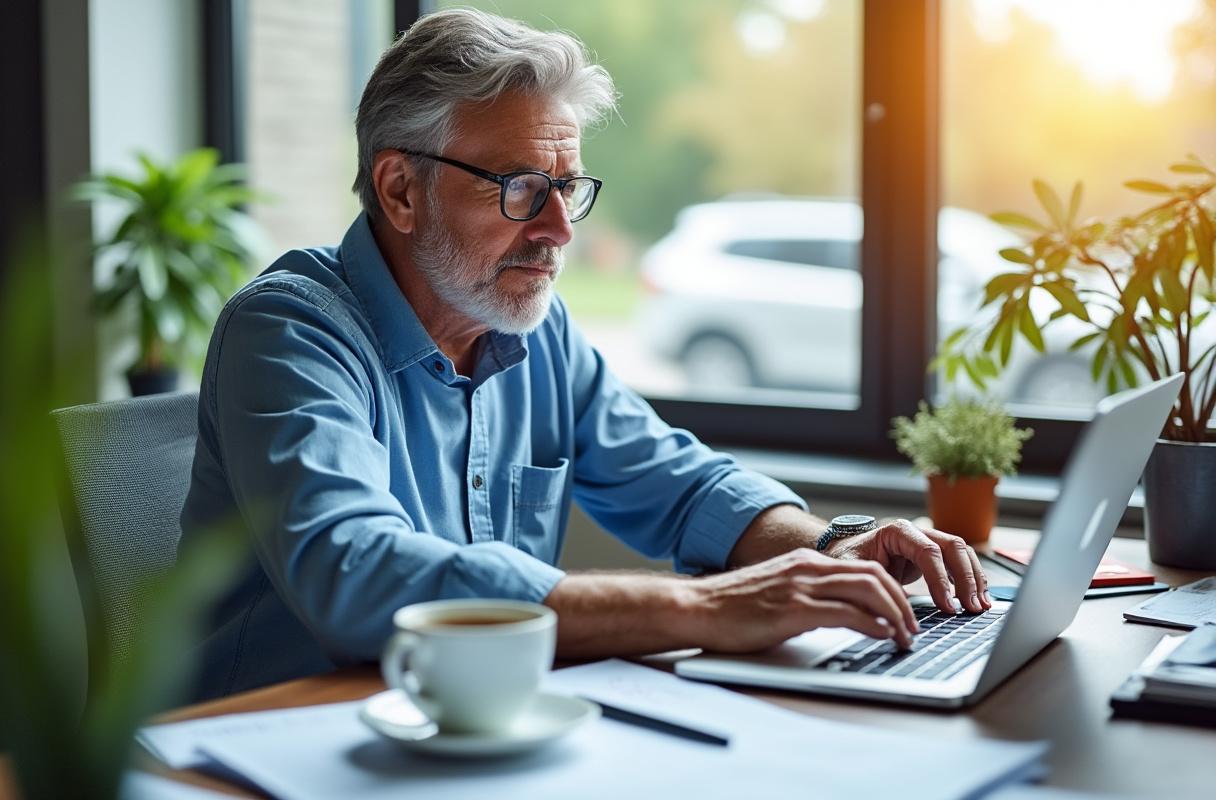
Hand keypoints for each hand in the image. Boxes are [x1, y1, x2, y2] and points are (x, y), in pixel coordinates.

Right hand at [687, 548, 918, 652]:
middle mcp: (807, 568)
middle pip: (874, 575)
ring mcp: (801, 587)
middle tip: (912, 628)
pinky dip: (872, 624)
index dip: (892, 590)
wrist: (697, 608)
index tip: (903, 614)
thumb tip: (839, 618)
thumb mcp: (777, 592)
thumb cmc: (731, 607)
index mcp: (805, 562)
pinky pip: (846, 613)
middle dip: (902, 602)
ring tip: (903, 637)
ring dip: (894, 615)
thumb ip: (808, 597)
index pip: (864, 568)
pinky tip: (882, 636)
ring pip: (868, 590)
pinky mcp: (793, 610)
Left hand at [824, 518, 990, 613]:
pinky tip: (978, 599)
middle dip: (966, 578)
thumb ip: (868, 588)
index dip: (940, 579)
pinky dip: (971, 580)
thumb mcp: (852, 571)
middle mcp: (917, 532)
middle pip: (952, 547)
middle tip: (971, 607)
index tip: (947, 605)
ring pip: (961, 553)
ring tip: (980, 606)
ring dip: (975, 579)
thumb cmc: (848, 558)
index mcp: (897, 531)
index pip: (928, 551)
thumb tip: (888, 614)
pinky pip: (960, 563)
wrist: (846, 550)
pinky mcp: (934, 556)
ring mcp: (928, 541)